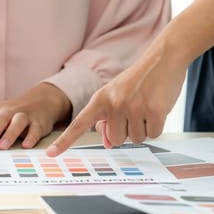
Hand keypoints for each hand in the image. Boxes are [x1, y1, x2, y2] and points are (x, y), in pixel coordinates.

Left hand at [0, 83, 71, 150]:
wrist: (41, 101)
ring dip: (10, 134)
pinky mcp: (38, 122)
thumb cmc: (11, 113)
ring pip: (17, 123)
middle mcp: (8, 111)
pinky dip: (31, 137)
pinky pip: (35, 129)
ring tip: (2, 147)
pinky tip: (26, 145)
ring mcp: (24, 116)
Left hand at [46, 41, 185, 156]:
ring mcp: (134, 108)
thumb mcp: (116, 94)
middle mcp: (114, 104)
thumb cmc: (139, 79)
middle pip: (115, 139)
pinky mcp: (154, 112)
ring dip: (142, 128)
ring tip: (146, 106)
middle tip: (135, 111)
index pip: (79, 124)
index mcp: (100, 99)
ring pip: (135, 139)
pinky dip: (156, 126)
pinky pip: (152, 135)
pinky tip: (157, 108)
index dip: (65, 141)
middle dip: (126, 130)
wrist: (163, 59)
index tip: (50, 154)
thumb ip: (107, 118)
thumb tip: (108, 143)